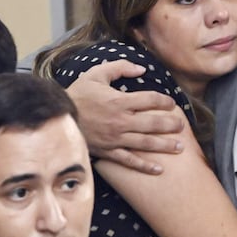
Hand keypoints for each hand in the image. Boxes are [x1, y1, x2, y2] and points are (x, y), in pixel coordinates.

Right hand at [66, 60, 185, 173]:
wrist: (55, 118)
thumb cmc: (77, 94)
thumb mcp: (96, 74)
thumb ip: (120, 67)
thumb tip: (142, 68)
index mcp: (119, 101)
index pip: (150, 100)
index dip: (165, 101)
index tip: (171, 103)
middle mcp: (120, 121)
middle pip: (153, 123)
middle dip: (170, 125)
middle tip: (182, 126)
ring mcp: (115, 138)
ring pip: (145, 143)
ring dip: (164, 145)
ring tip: (180, 147)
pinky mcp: (108, 151)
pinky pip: (129, 160)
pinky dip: (144, 166)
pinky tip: (158, 169)